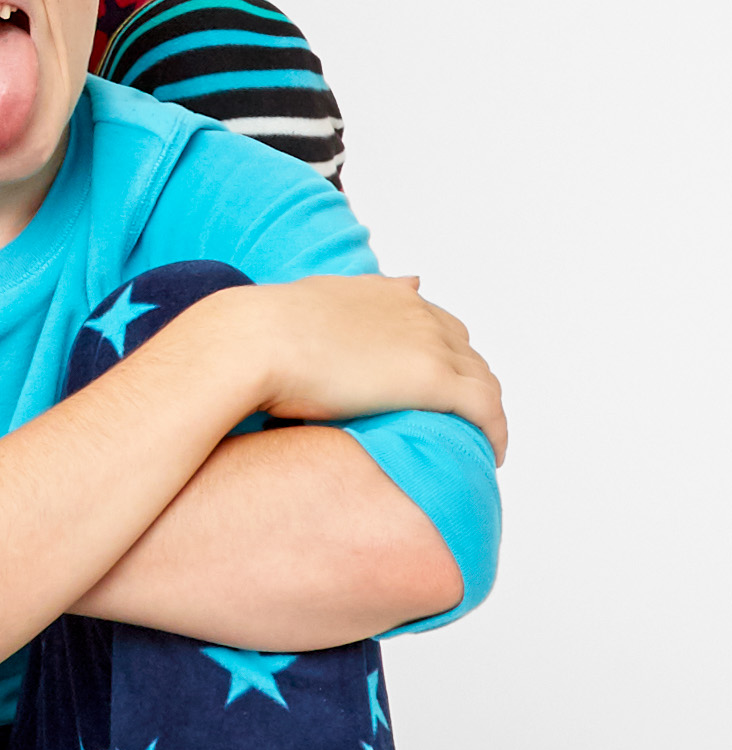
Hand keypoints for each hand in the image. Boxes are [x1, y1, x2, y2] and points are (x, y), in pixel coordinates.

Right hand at [221, 276, 506, 464]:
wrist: (255, 341)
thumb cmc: (264, 329)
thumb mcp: (308, 301)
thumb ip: (344, 300)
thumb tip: (371, 295)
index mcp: (387, 295)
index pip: (437, 325)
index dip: (442, 357)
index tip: (433, 387)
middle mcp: (416, 313)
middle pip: (466, 353)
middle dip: (467, 384)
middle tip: (456, 422)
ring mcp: (428, 344)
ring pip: (483, 380)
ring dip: (484, 411)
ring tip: (476, 442)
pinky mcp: (433, 379)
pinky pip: (485, 409)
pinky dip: (495, 431)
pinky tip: (491, 454)